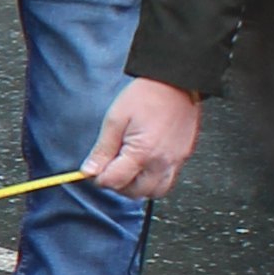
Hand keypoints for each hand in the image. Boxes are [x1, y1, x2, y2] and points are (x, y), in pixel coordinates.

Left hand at [85, 77, 203, 201]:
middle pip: (135, 192)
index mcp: (142, 152)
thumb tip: (89, 170)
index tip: (95, 169)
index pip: (114, 181)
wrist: (176, 82)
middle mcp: (162, 161)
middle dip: (118, 186)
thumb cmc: (147, 95)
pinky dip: (154, 180)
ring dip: (138, 187)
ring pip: (155, 192)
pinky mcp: (184, 156)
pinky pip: (168, 181)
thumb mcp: (115, 119)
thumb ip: (102, 149)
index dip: (99, 178)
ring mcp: (175, 161)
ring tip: (128, 170)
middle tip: (110, 169)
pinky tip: (144, 165)